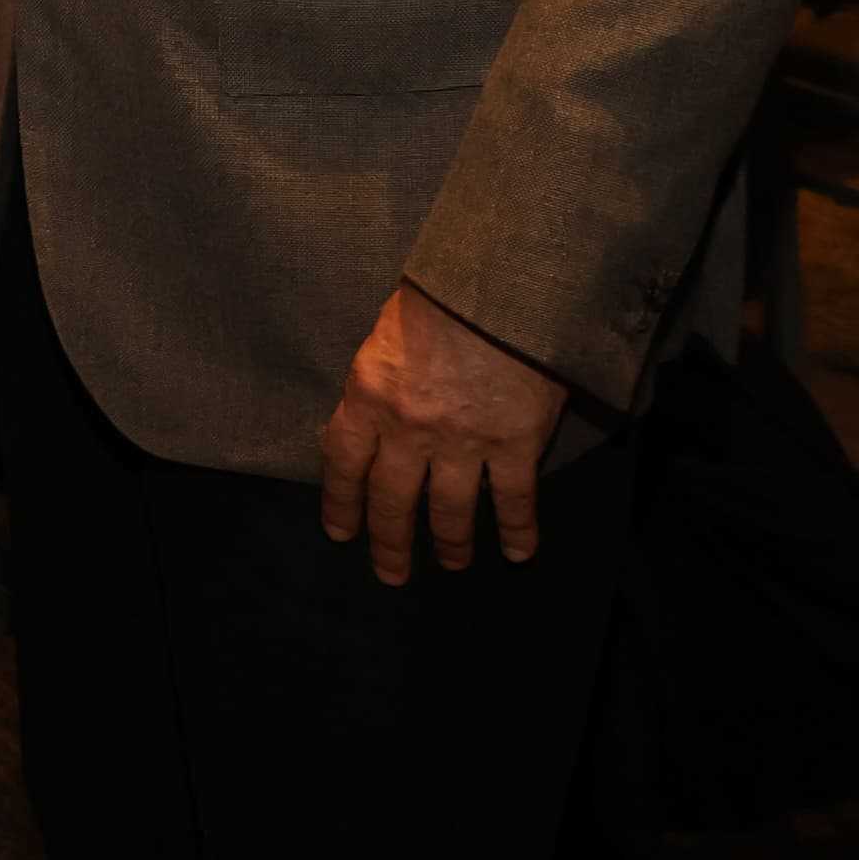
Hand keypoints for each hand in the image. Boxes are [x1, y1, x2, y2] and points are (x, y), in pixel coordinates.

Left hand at [317, 283, 568, 586]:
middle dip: (389, 543)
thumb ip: (374, 386)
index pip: (343, 463)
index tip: (341, 533)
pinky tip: (517, 552)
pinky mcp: (514, 443)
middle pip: (392, 500)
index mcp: (368, 396)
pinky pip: (513, 500)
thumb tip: (361, 425)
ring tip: (453, 564)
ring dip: (449, 545)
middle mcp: (408, 429)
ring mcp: (462, 440)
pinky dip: (517, 531)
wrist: (500, 284)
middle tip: (391, 574)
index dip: (341, 504)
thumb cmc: (439, 298)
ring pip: (449, 510)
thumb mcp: (384, 338)